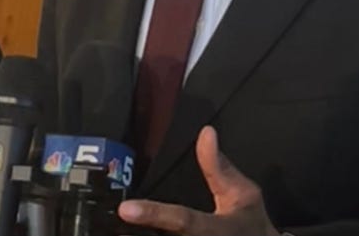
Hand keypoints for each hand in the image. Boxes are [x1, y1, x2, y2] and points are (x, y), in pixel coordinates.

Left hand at [118, 125, 279, 235]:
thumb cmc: (251, 224)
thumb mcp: (243, 195)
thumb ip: (220, 168)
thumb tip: (205, 133)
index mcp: (214, 231)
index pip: (182, 221)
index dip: (154, 215)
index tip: (126, 209)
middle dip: (134, 235)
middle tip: (108, 223)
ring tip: (109, 230)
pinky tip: (121, 233)